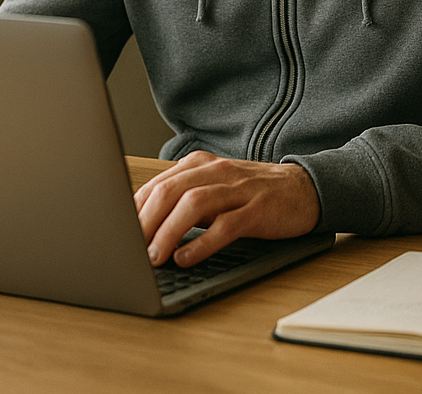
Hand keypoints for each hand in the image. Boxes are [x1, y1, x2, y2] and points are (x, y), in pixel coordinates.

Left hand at [134, 151, 320, 266]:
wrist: (304, 189)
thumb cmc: (251, 195)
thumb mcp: (214, 191)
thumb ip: (182, 201)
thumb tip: (140, 227)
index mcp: (201, 165)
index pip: (158, 184)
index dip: (133, 210)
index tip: (117, 233)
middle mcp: (218, 172)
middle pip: (171, 191)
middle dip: (145, 221)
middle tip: (128, 248)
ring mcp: (240, 190)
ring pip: (195, 204)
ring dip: (169, 231)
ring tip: (153, 256)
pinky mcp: (259, 210)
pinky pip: (226, 225)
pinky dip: (202, 243)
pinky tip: (186, 257)